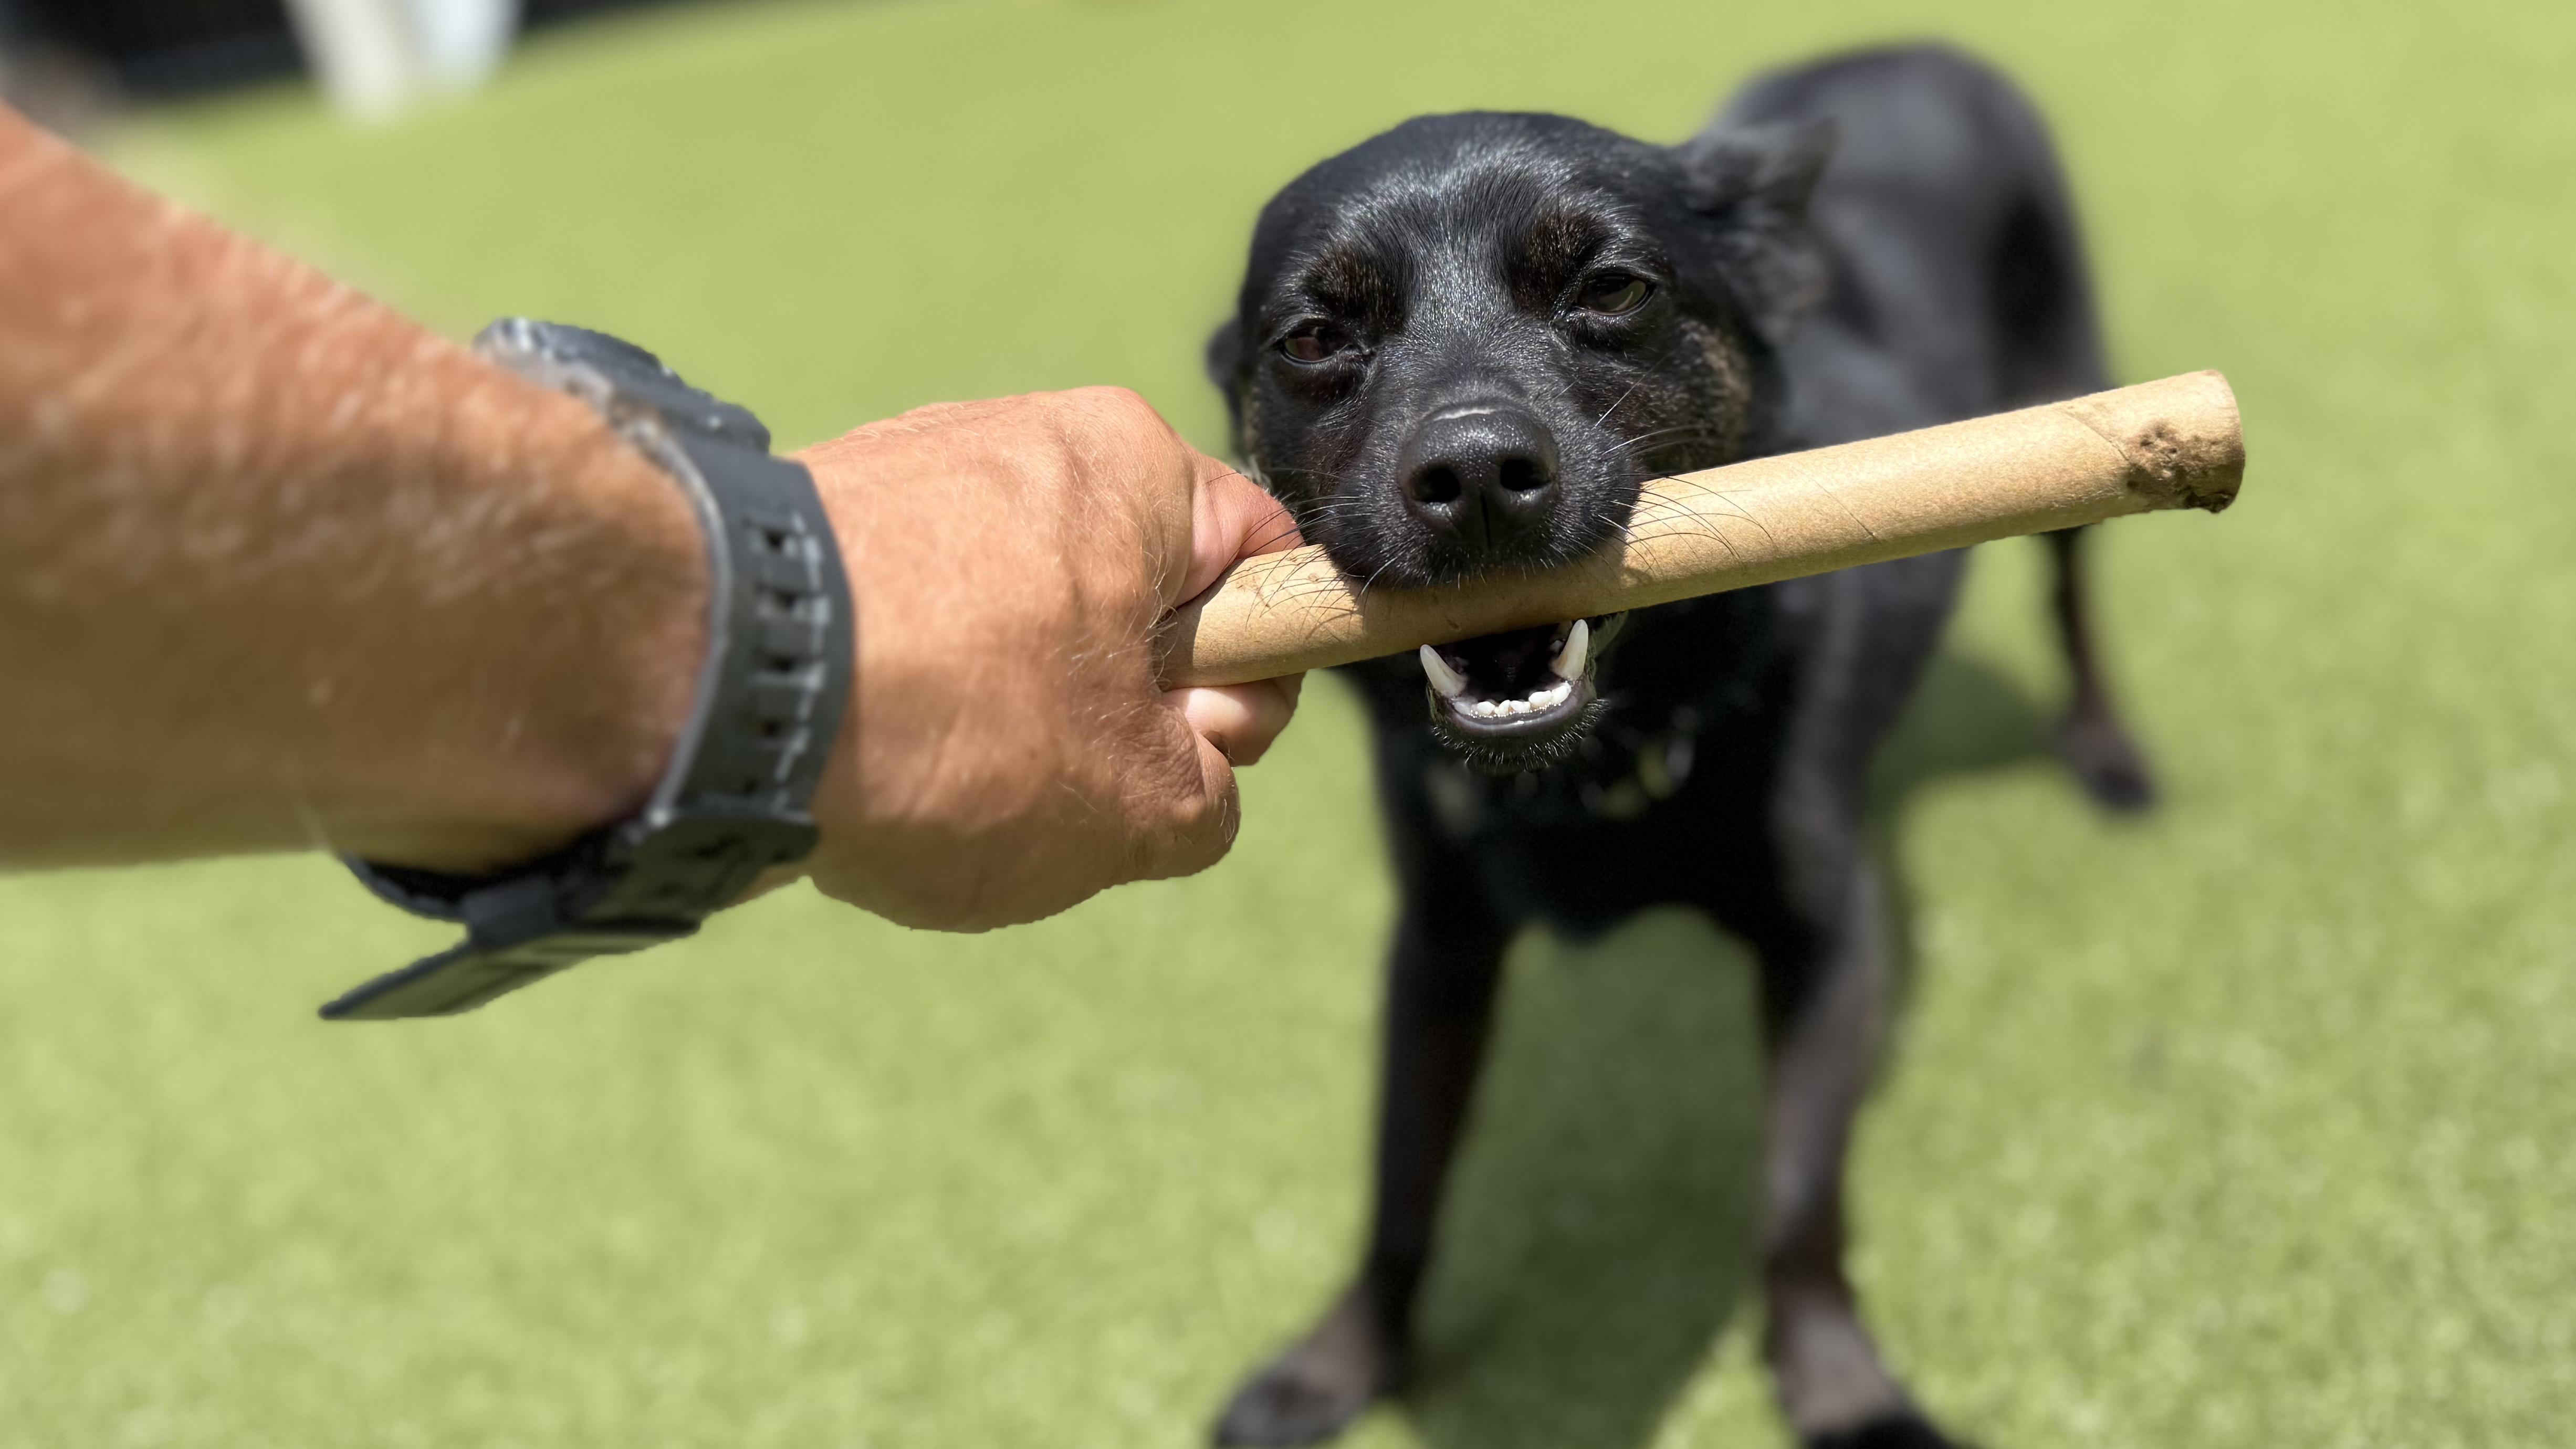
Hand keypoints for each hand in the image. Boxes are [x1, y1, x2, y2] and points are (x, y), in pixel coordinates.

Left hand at [792, 387, 1304, 929]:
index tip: (1205, 745)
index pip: (1262, 561)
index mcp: (1135, 466)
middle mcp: (1025, 438)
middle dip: (1122, 708)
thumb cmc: (953, 725)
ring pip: (1022, 621)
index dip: (1258, 678)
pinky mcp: (818, 524)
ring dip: (1015, 714)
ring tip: (949, 777)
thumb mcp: (1144, 808)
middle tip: (1070, 783)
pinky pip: (918, 624)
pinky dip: (916, 696)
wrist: (710, 692)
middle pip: (1136, 597)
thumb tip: (1189, 779)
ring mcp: (911, 472)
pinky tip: (873, 755)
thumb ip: (1210, 793)